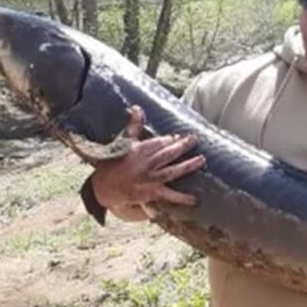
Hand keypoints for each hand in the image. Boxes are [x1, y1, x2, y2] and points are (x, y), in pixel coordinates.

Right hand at [90, 105, 204, 220]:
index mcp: (139, 151)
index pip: (158, 143)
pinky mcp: (152, 193)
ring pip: (172, 171)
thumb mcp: (124, 142)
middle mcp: (145, 165)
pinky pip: (169, 195)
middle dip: (182, 146)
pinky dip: (182, 198)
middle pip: (167, 154)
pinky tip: (195, 199)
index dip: (171, 139)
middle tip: (194, 140)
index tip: (180, 136)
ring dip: (188, 166)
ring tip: (202, 160)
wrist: (104, 187)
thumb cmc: (114, 163)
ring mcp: (150, 180)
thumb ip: (134, 125)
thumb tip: (137, 108)